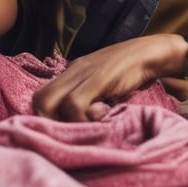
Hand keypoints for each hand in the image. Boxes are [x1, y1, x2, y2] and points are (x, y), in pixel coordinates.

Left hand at [32, 33, 184, 121]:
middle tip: (75, 130)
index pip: (40, 97)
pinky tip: (104, 111)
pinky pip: (74, 103)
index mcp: (70, 74)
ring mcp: (81, 73)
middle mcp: (70, 72)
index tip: (65, 131)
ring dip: (67, 122)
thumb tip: (76, 126)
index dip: (46, 118)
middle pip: (38, 99)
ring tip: (92, 121)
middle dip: (50, 123)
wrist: (149, 54)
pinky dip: (84, 116)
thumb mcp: (101, 85)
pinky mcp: (96, 78)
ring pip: (49, 102)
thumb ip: (86, 99)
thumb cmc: (127, 73)